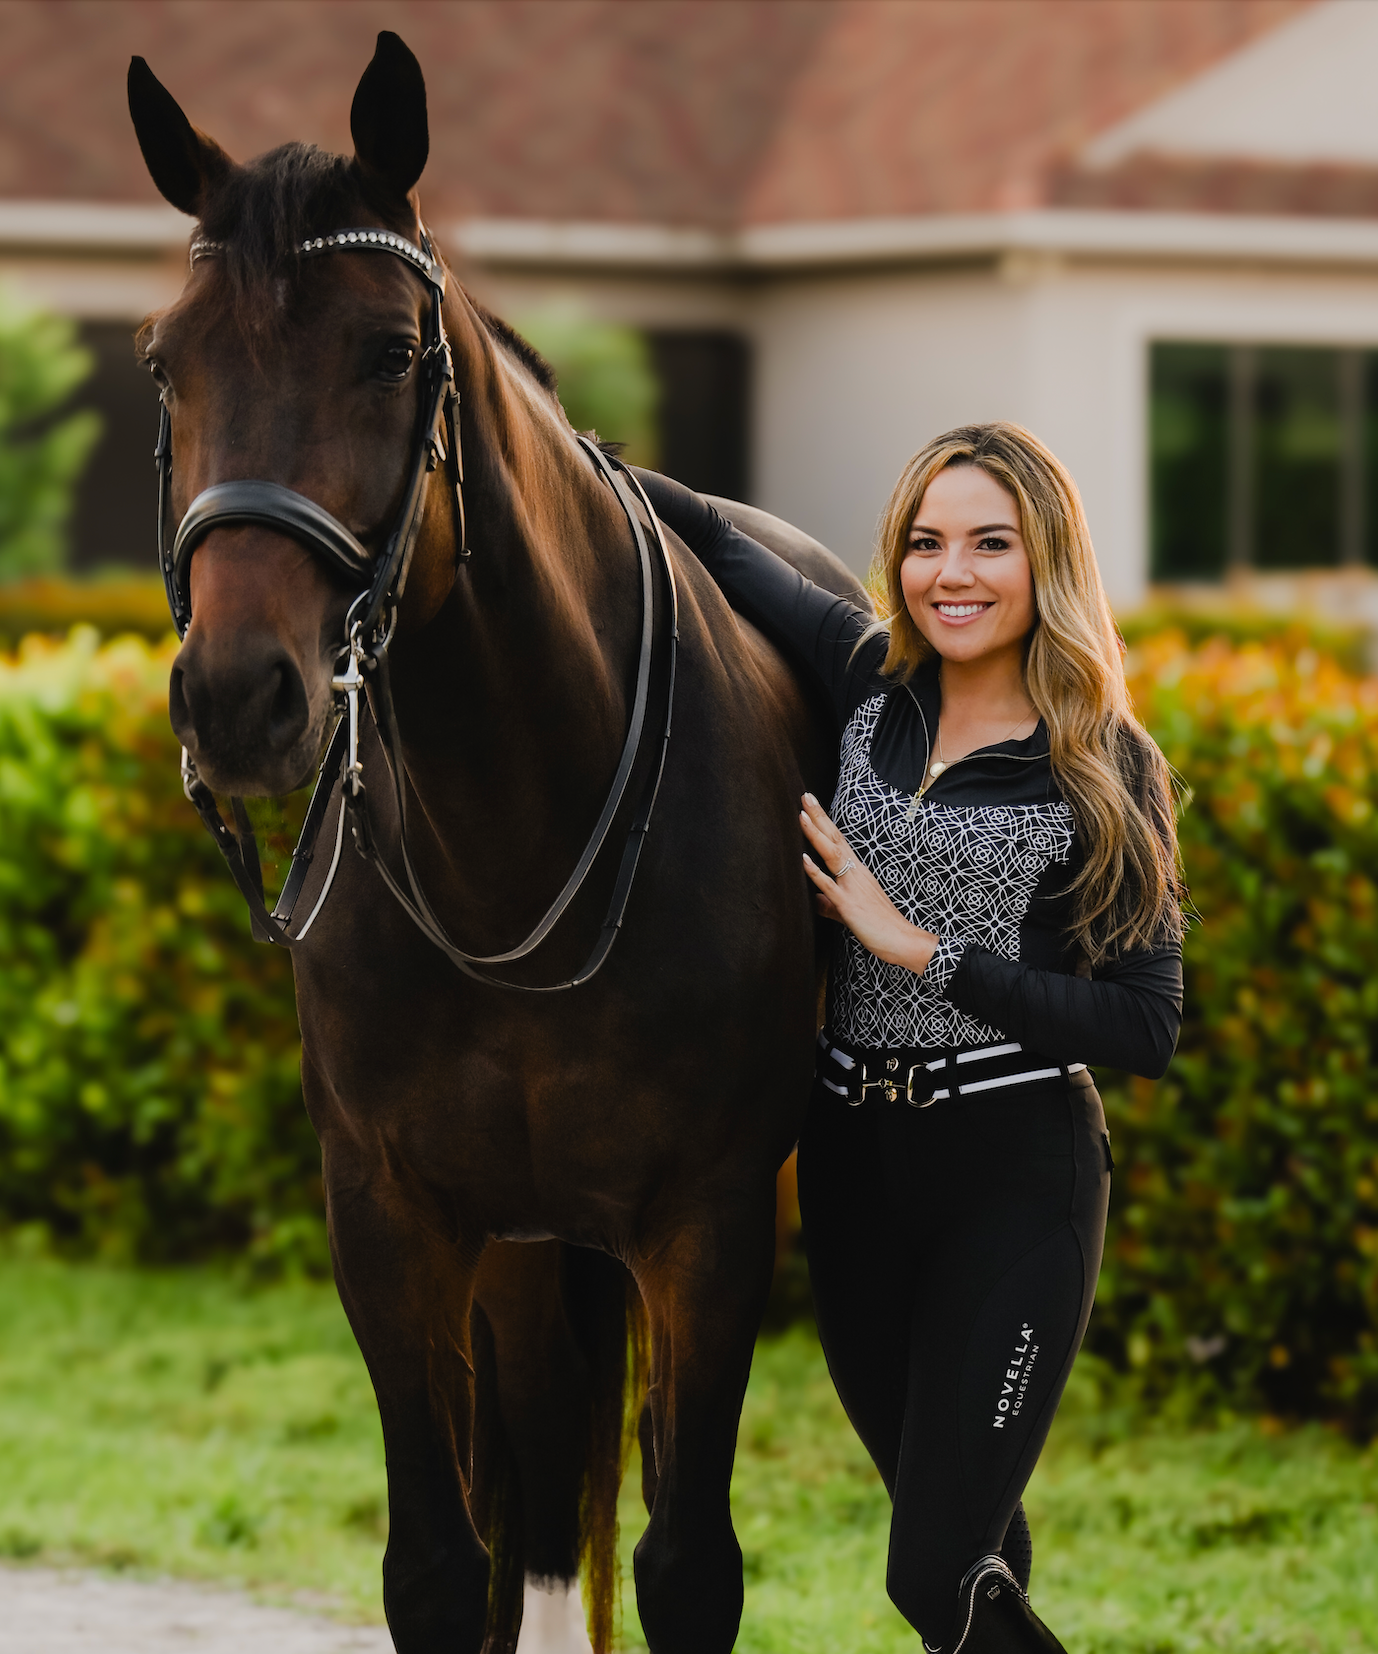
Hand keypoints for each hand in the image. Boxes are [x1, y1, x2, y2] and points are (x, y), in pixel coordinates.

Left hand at [799, 793, 938, 975]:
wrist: (900, 940)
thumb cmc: (878, 926)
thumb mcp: (849, 912)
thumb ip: (830, 905)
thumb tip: (815, 901)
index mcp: (856, 872)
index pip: (837, 841)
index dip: (823, 823)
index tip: (811, 804)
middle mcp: (855, 873)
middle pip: (834, 839)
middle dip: (819, 817)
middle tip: (805, 795)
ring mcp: (852, 886)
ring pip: (831, 854)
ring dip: (816, 834)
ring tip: (802, 815)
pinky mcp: (848, 904)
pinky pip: (829, 885)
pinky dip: (816, 871)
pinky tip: (803, 859)